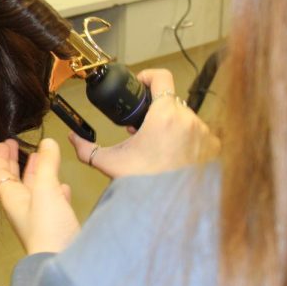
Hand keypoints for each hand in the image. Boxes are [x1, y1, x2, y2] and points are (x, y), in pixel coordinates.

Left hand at [0, 138, 80, 254]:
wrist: (61, 261)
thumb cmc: (47, 230)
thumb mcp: (46, 190)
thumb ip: (47, 165)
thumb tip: (47, 143)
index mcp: (12, 198)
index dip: (0, 157)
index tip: (4, 143)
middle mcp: (22, 207)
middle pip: (14, 180)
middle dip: (15, 161)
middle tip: (17, 145)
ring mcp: (38, 216)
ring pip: (34, 189)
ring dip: (36, 172)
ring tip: (42, 158)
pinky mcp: (54, 223)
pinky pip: (52, 201)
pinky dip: (55, 189)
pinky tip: (64, 186)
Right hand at [68, 69, 219, 178]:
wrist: (170, 209)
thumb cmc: (144, 184)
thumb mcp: (110, 163)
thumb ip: (87, 148)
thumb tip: (73, 138)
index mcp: (165, 116)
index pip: (162, 77)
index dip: (148, 76)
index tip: (141, 84)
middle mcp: (189, 120)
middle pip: (171, 101)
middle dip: (156, 111)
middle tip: (143, 127)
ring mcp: (204, 133)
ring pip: (186, 118)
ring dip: (172, 126)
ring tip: (159, 145)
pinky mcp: (213, 147)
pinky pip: (200, 134)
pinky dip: (188, 140)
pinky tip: (176, 154)